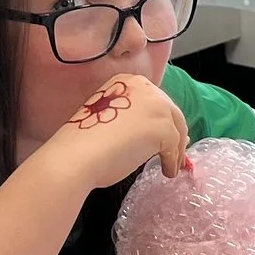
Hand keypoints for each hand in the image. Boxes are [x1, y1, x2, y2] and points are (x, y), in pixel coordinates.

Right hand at [29, 74, 189, 193]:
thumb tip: (153, 131)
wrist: (77, 155)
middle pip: (170, 112)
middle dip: (175, 134)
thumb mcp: (108, 115)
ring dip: (176, 150)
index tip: (164, 135)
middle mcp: (145, 88)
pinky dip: (172, 161)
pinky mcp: (163, 128)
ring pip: (176, 129)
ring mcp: (157, 106)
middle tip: (175, 153)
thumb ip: (130, 117)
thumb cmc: (83, 141)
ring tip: (171, 166)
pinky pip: (174, 148)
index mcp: (128, 82)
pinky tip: (167, 172)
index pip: (154, 101)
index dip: (161, 120)